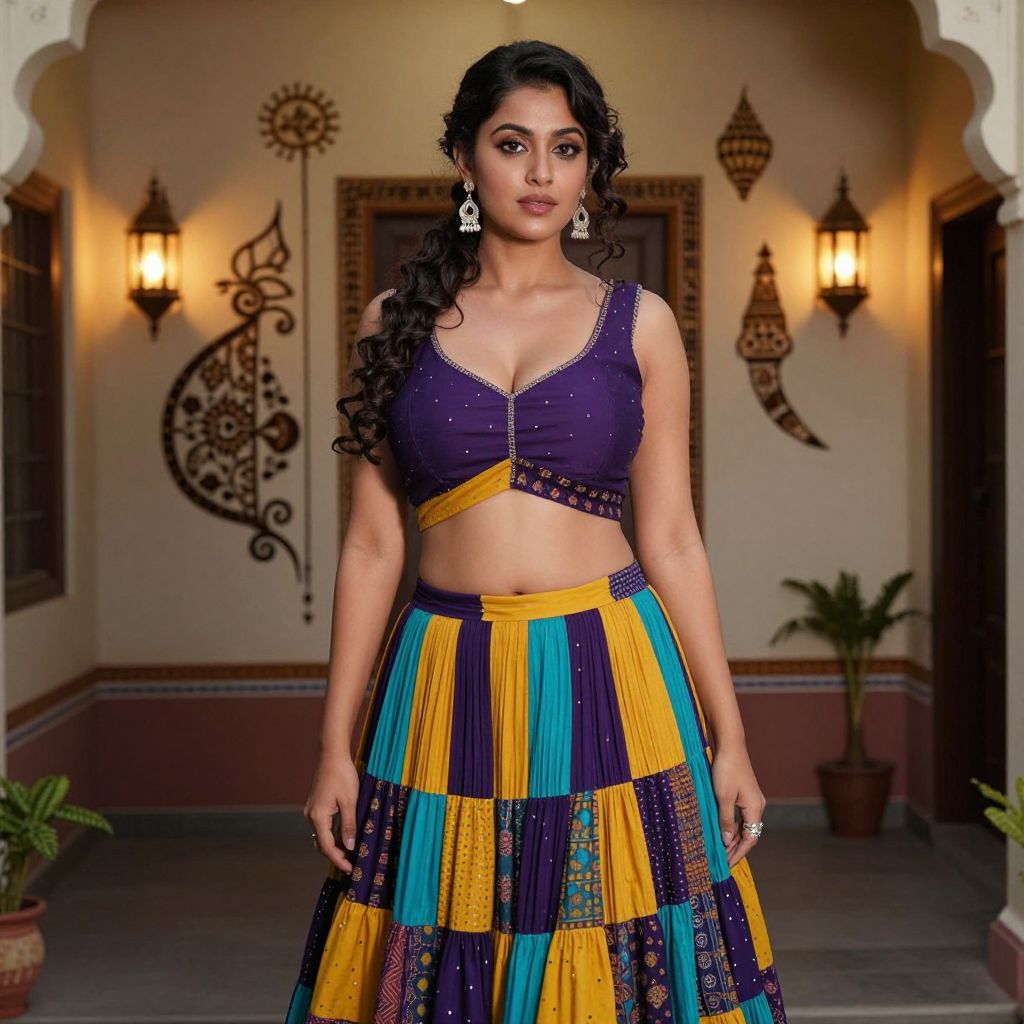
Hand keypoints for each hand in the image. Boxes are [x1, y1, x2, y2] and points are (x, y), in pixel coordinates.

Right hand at [304, 755, 359, 873]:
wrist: (332, 755)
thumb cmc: (342, 775)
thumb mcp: (350, 801)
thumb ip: (348, 825)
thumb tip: (349, 846)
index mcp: (318, 816)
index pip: (327, 847)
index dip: (338, 860)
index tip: (350, 869)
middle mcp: (311, 816)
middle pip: (321, 843)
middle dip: (336, 855)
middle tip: (352, 862)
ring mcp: (312, 810)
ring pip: (322, 835)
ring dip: (334, 844)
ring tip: (351, 851)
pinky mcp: (316, 805)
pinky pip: (323, 825)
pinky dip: (332, 833)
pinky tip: (345, 834)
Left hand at [710, 741, 765, 867]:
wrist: (730, 745)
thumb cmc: (726, 769)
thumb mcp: (723, 797)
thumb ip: (725, 820)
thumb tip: (725, 840)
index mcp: (755, 808)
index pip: (750, 838)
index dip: (739, 852)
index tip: (727, 863)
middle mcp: (757, 806)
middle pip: (748, 834)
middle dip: (735, 847)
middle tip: (721, 859)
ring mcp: (751, 800)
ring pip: (743, 825)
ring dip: (732, 837)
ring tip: (719, 849)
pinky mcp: (744, 794)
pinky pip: (739, 816)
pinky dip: (731, 825)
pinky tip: (720, 830)